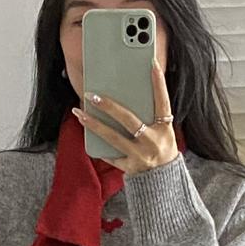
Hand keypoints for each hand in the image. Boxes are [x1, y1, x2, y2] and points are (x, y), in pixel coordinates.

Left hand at [71, 58, 178, 173]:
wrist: (164, 181)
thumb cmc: (161, 149)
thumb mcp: (164, 132)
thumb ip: (150, 116)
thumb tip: (128, 95)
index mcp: (165, 128)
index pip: (162, 101)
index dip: (159, 83)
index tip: (152, 64)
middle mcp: (153, 141)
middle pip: (129, 120)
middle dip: (109, 106)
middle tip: (91, 94)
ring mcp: (140, 156)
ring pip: (113, 137)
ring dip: (94, 124)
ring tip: (79, 113)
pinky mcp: (130, 168)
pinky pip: (111, 155)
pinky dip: (100, 146)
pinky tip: (87, 134)